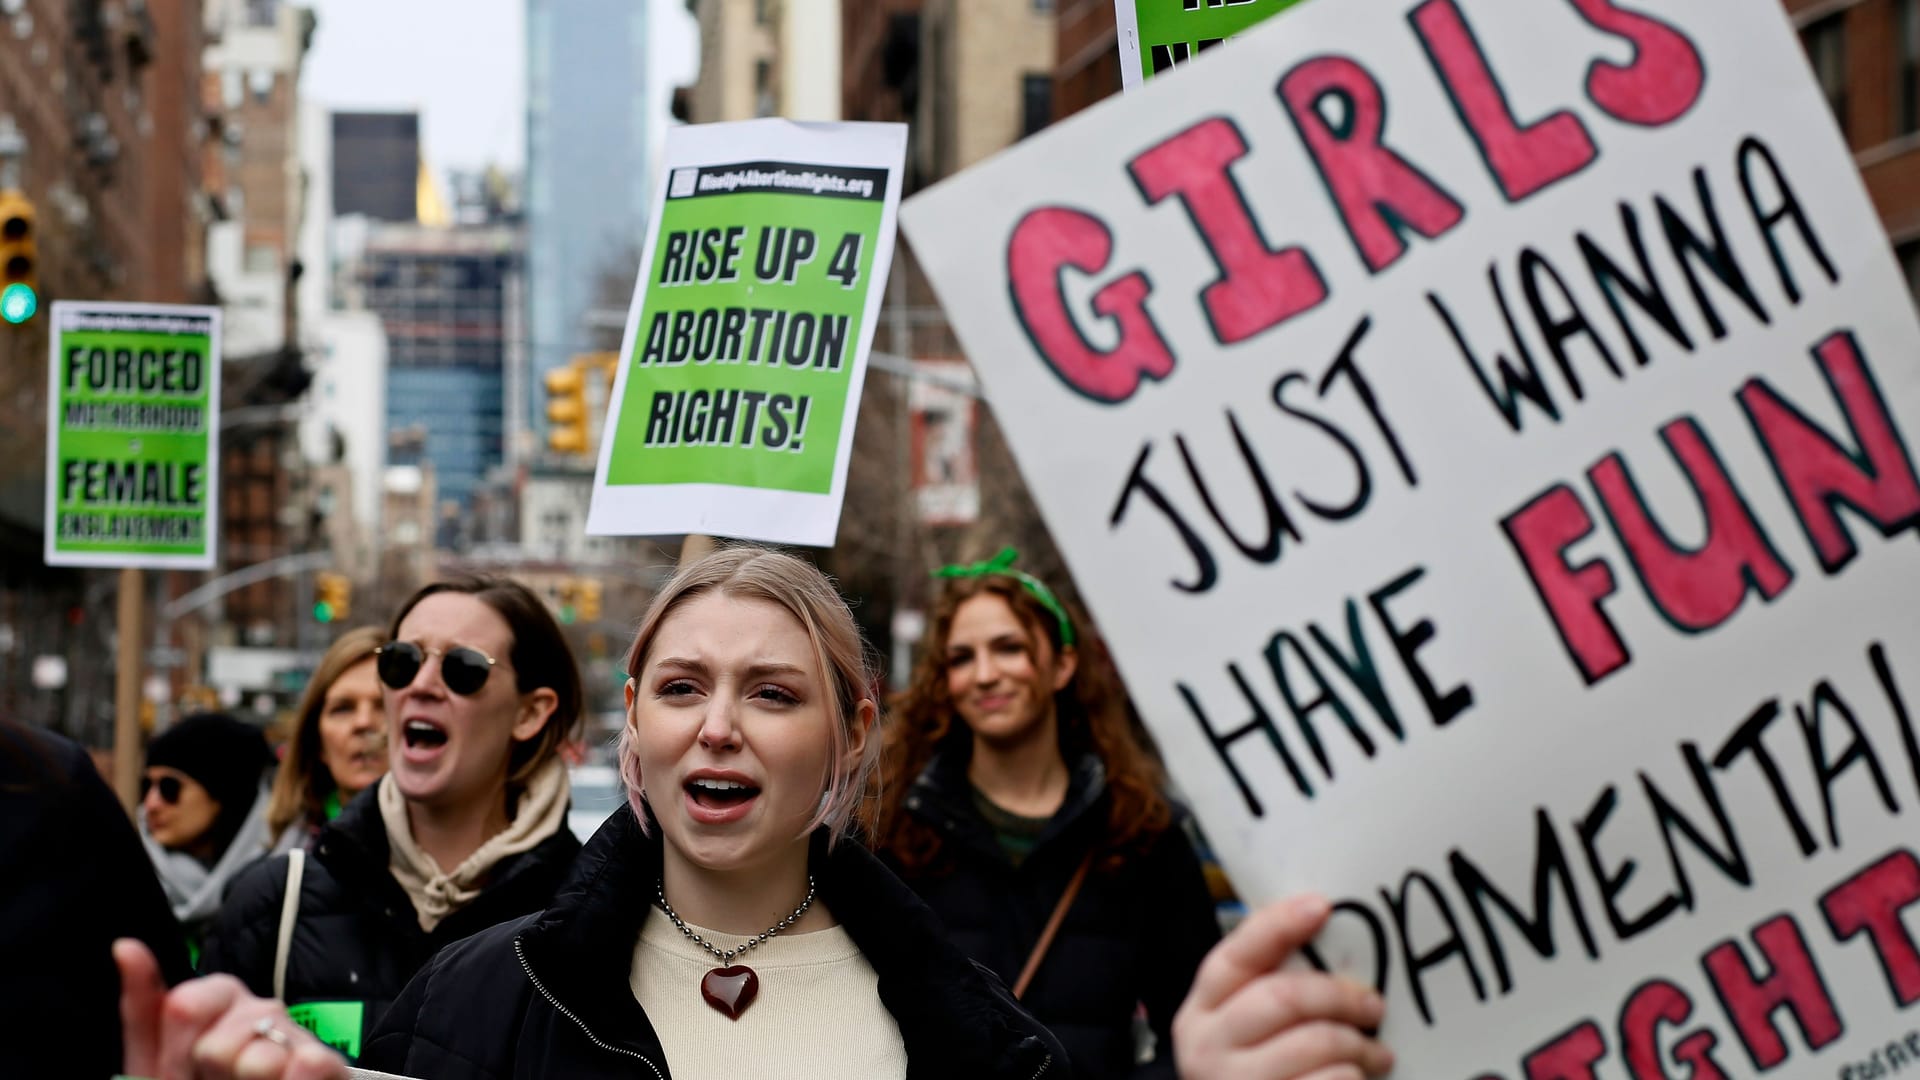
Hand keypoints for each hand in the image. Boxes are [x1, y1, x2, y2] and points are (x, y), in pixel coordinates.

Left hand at [115, 939, 347, 1079]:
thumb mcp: (153, 1059)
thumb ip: (143, 1007)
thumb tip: (125, 946)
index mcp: (215, 1002)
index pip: (186, 1006)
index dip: (181, 1048)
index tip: (183, 1068)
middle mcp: (258, 1012)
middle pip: (219, 1042)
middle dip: (209, 1071)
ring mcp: (293, 1038)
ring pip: (259, 1059)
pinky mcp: (325, 1064)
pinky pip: (308, 1066)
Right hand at [1172, 895, 1393, 1079]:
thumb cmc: (1255, 1074)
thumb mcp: (1241, 1031)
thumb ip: (1268, 992)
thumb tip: (1326, 941)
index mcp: (1202, 1010)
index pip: (1238, 954)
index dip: (1280, 924)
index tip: (1322, 906)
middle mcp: (1208, 1045)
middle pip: (1284, 997)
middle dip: (1340, 995)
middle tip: (1374, 1004)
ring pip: (1316, 1043)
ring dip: (1359, 1045)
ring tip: (1377, 1054)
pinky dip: (1354, 1078)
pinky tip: (1356, 1079)